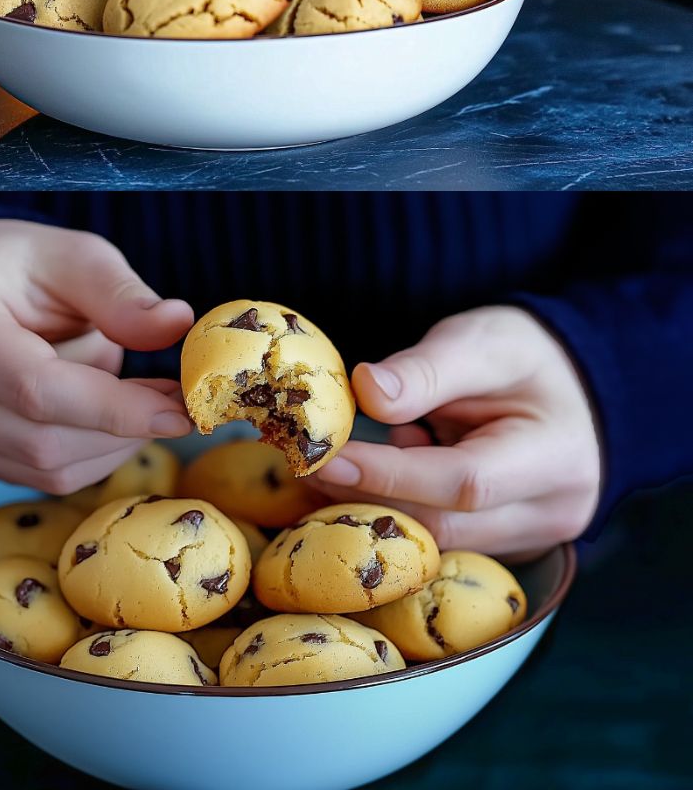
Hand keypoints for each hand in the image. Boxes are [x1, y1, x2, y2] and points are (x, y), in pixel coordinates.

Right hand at [0, 220, 193, 493]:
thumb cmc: (17, 265)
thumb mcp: (73, 255)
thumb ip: (121, 295)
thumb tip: (176, 324)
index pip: (35, 389)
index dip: (114, 408)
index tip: (180, 410)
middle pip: (40, 440)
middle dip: (121, 428)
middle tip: (173, 398)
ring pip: (42, 467)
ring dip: (107, 440)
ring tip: (130, 390)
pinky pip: (32, 474)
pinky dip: (85, 450)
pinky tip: (100, 411)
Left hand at [310, 307, 600, 558]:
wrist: (579, 386)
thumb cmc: (529, 357)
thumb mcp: (483, 342)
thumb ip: (426, 370)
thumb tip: (365, 390)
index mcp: (554, 458)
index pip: (461, 482)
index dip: (386, 474)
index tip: (323, 456)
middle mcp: (551, 513)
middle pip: (444, 526)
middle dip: (366, 498)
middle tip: (306, 466)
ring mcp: (532, 539)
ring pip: (437, 542)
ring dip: (378, 506)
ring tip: (336, 464)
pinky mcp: (507, 545)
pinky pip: (442, 540)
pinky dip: (400, 510)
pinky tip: (374, 477)